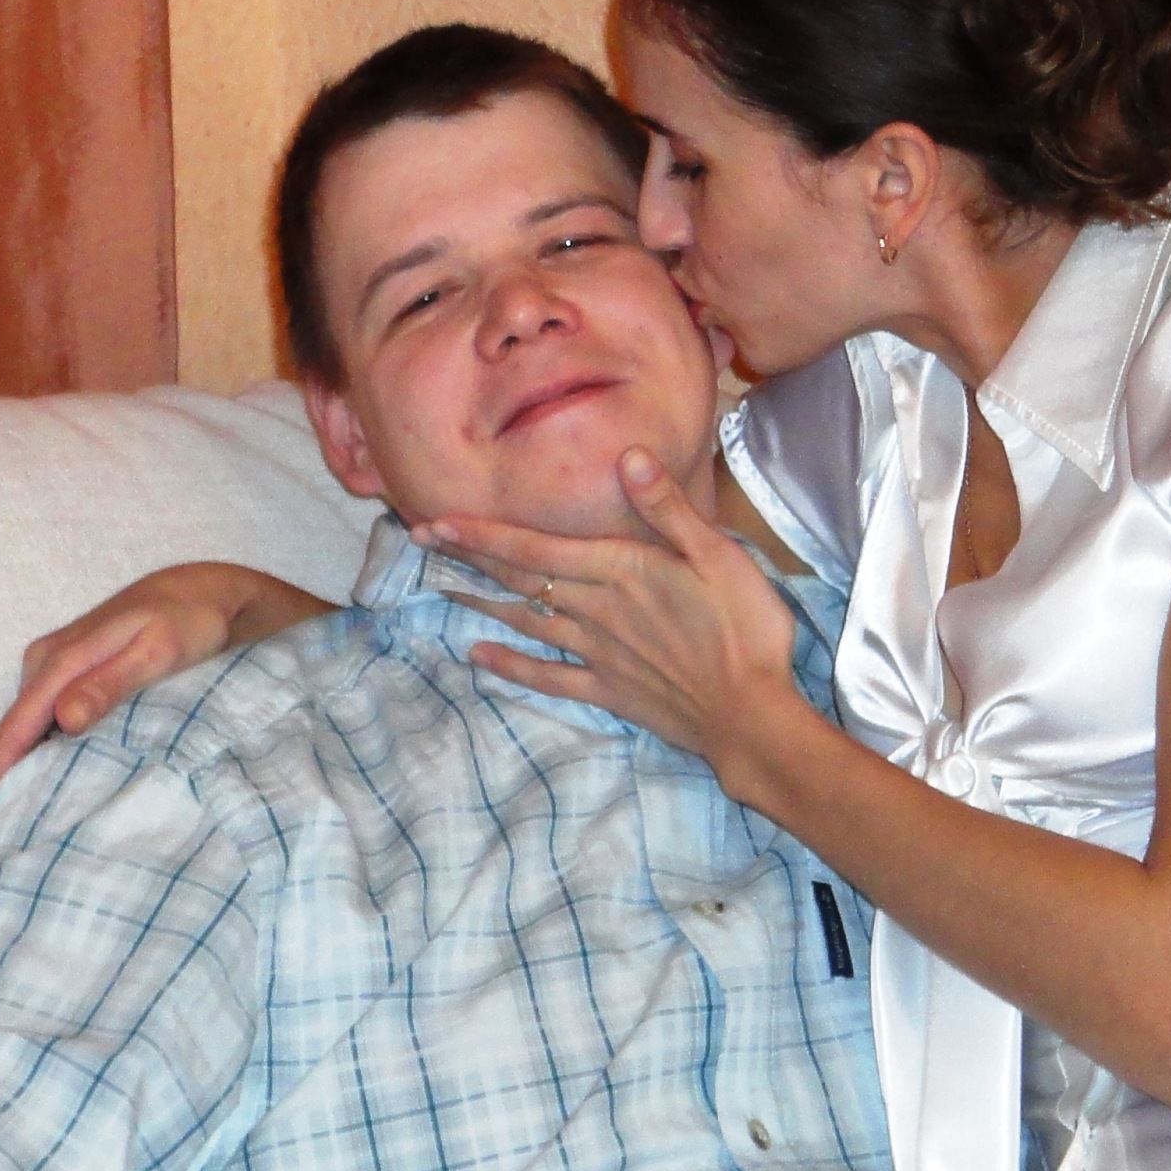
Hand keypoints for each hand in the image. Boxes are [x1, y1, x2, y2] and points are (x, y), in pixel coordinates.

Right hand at [0, 563, 317, 805]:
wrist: (202, 591)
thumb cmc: (187, 621)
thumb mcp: (157, 652)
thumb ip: (111, 683)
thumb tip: (64, 719)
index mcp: (57, 661)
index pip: (11, 733)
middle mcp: (44, 664)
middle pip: (13, 737)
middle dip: (8, 788)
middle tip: (18, 844)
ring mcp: (55, 669)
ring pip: (30, 732)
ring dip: (28, 774)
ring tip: (37, 827)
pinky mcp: (71, 675)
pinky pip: (47, 722)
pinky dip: (47, 755)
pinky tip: (60, 788)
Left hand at [415, 449, 810, 780]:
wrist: (749, 713)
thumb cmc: (744, 627)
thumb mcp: (719, 555)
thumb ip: (668, 508)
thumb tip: (628, 457)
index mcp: (620, 571)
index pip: (536, 548)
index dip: (483, 535)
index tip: (436, 523)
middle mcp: (596, 610)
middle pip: (521, 580)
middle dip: (469, 558)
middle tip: (420, 541)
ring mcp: (598, 653)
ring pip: (526, 621)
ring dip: (480, 602)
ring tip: (440, 587)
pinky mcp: (608, 688)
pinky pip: (548, 677)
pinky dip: (511, 666)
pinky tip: (479, 657)